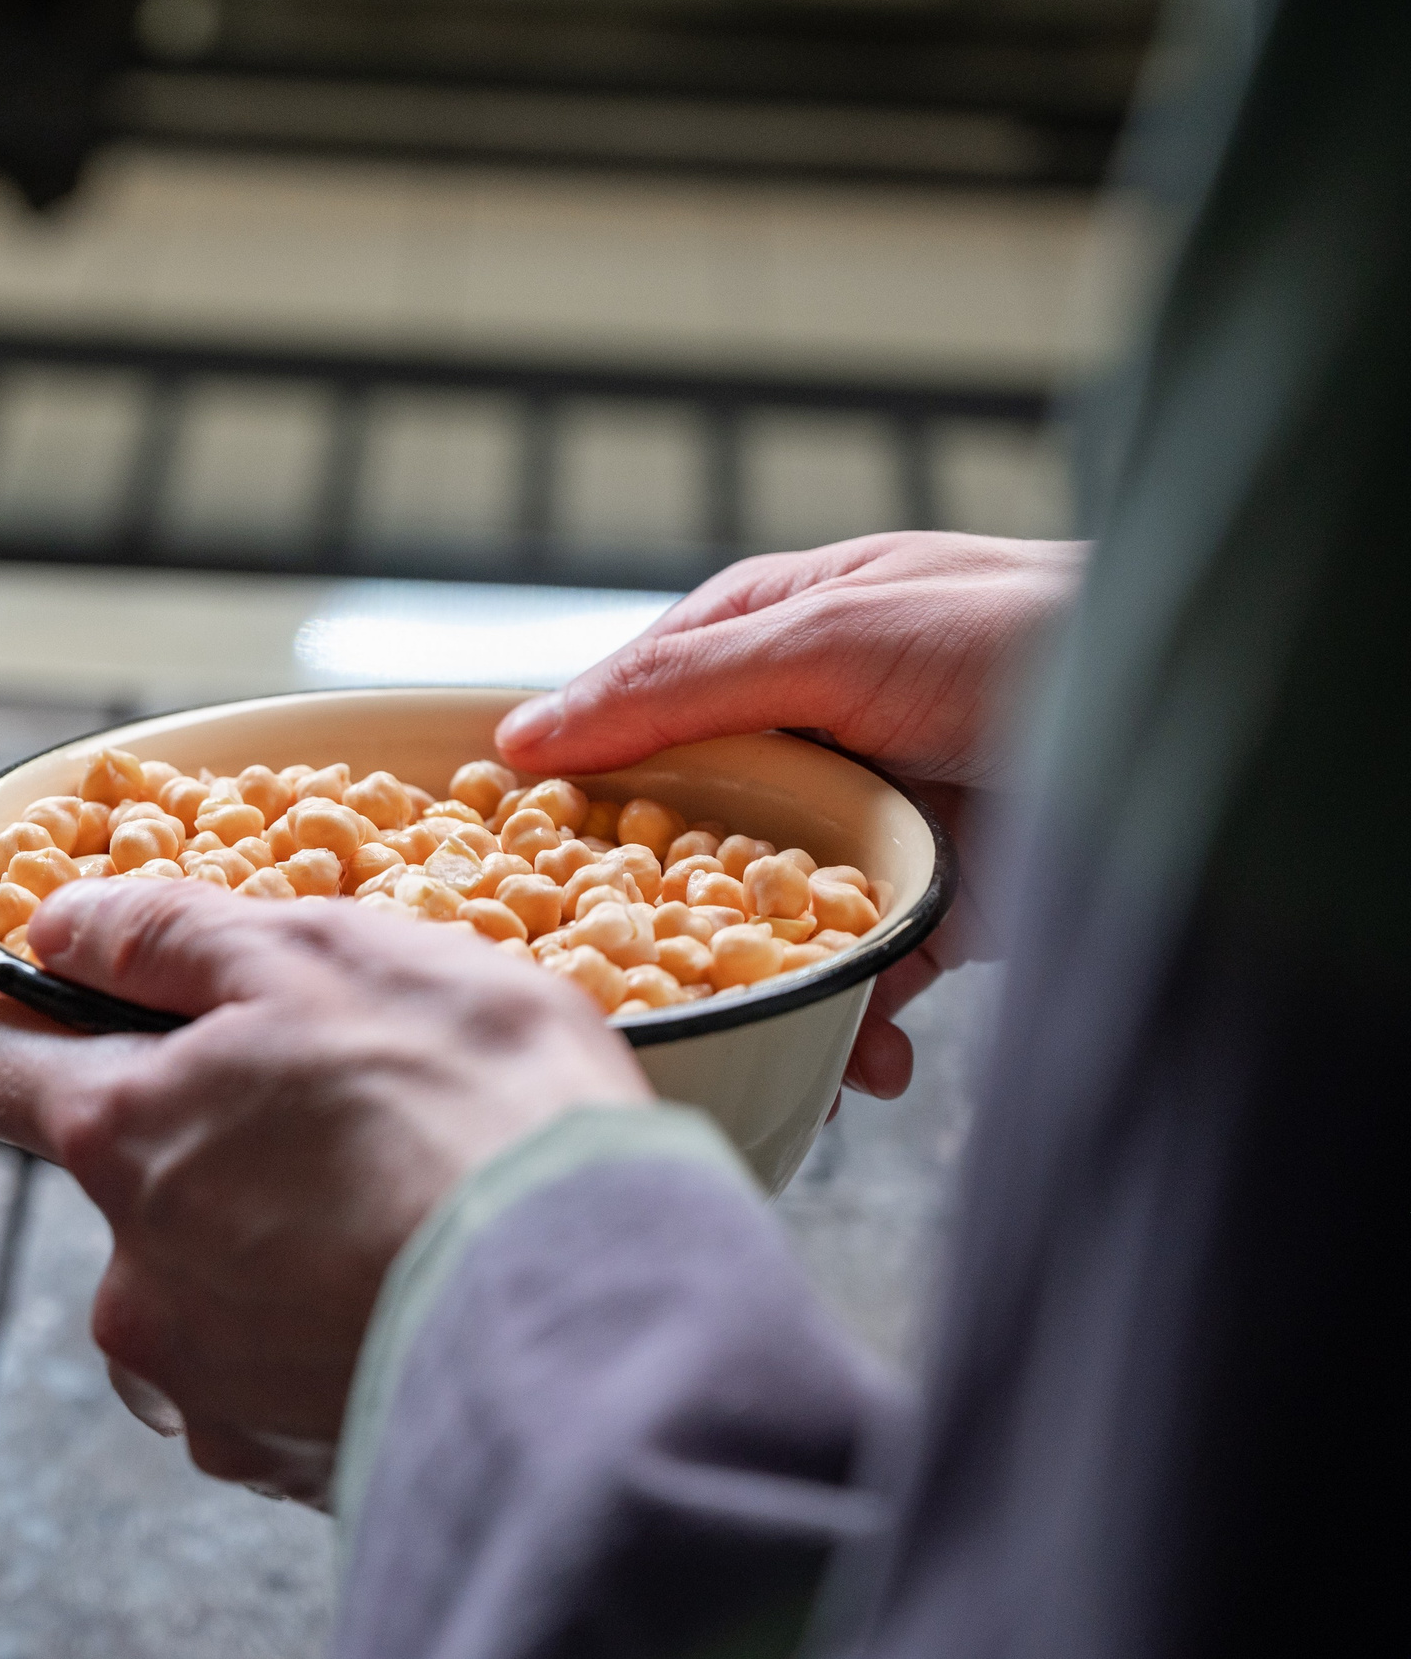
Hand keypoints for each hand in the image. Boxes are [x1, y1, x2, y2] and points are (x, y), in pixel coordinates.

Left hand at [0, 879, 647, 1494]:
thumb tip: (62, 923)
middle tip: (330, 1110)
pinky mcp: (283, 1460)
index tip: (41, 1004)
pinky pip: (269, 1384)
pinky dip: (319, 1338)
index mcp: (122, 1138)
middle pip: (119, 1185)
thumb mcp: (326, 953)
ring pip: (196, 1292)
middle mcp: (133, 1278)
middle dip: (200, 1142)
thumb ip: (171, 936)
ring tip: (389, 1215)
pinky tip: (408, 1295)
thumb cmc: (474, 1109)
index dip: (9, 1021)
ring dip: (260, 1250)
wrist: (602, 1311)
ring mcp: (205, 1386)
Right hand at [497, 531, 1083, 1094]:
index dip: (570, 778)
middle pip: (684, 828)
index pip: (636, 706)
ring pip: (761, 919)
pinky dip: (850, 1029)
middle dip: (653, 912)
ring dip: (752, 987)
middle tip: (606, 980)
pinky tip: (857, 1066)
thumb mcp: (831, 637)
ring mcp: (865, 826)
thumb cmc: (1022, 638)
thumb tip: (522, 737)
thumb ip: (680, 690)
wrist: (1201, 731)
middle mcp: (808, 734)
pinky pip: (857, 980)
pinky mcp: (928, 912)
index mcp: (775, 637)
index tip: (502, 858)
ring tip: (738, 1044)